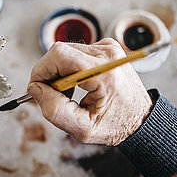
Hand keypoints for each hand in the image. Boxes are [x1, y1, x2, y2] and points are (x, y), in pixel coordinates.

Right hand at [27, 38, 152, 145]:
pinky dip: (70, 69)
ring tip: (69, 94)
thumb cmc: (115, 126)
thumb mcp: (82, 128)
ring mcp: (108, 47)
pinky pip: (76, 53)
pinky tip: (78, 86)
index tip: (38, 90)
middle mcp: (107, 54)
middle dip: (49, 74)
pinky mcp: (106, 47)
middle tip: (55, 96)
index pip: (58, 56)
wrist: (141, 119)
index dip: (40, 71)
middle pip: (59, 51)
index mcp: (103, 73)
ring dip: (59, 73)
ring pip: (65, 52)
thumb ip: (54, 110)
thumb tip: (35, 89)